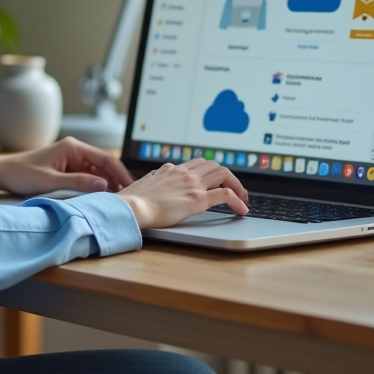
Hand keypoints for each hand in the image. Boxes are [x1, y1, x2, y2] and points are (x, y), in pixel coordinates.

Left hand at [0, 137, 136, 195]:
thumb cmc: (22, 173)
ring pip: (98, 173)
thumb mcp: (50, 181)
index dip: (120, 173)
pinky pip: (88, 178)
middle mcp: (75, 151)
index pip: (105, 159)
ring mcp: (72, 160)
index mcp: (73, 147)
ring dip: (108, 185)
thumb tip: (103, 185)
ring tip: (119, 199)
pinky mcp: (68, 170)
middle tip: (129, 196)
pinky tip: (102, 198)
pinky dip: (96, 187)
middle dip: (117, 180)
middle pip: (104, 165)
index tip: (131, 186)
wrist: (3, 173)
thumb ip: (78, 182)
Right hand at [117, 159, 248, 228]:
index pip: (196, 163)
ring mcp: (192, 184)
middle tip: (234, 189)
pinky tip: (242, 210)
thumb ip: (154, 180)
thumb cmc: (132, 201)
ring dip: (237, 185)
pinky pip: (226, 194)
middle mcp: (183, 173)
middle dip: (227, 176)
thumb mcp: (143, 185)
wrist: (131, 207)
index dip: (209, 171)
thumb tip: (154, 181)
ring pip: (223, 173)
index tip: (216, 180)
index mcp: (170, 169)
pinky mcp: (198, 199)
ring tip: (243, 198)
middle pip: (213, 165)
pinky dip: (238, 200)